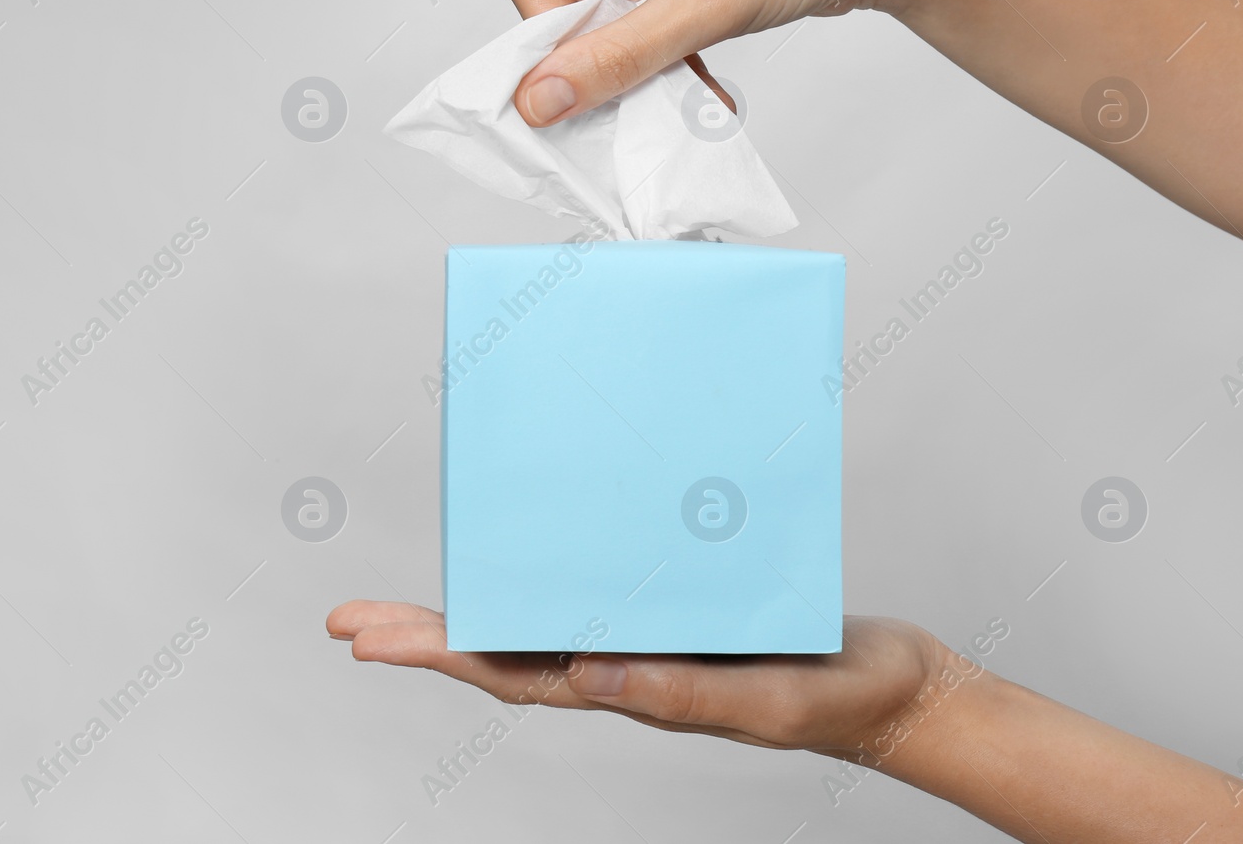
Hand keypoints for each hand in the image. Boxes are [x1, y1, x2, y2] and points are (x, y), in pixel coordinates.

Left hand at [327, 599, 954, 756]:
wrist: (896, 686)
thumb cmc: (835, 700)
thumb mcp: (761, 702)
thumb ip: (680, 694)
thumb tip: (583, 678)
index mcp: (627, 688)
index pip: (510, 672)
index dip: (436, 653)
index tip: (367, 636)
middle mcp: (623, 659)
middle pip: (505, 645)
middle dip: (426, 631)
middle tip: (347, 618)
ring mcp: (647, 630)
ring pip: (545, 611)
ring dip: (478, 597)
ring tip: (416, 587)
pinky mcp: (678, 598)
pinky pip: (602, 577)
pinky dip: (556, 561)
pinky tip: (540, 540)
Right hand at [495, 0, 937, 126]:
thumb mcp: (700, 7)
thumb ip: (614, 58)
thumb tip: (540, 99)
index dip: (547, 30)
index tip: (575, 83)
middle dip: (603, 52)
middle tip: (633, 96)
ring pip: (608, 20)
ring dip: (639, 65)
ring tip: (682, 91)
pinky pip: (643, 25)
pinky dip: (663, 60)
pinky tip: (697, 85)